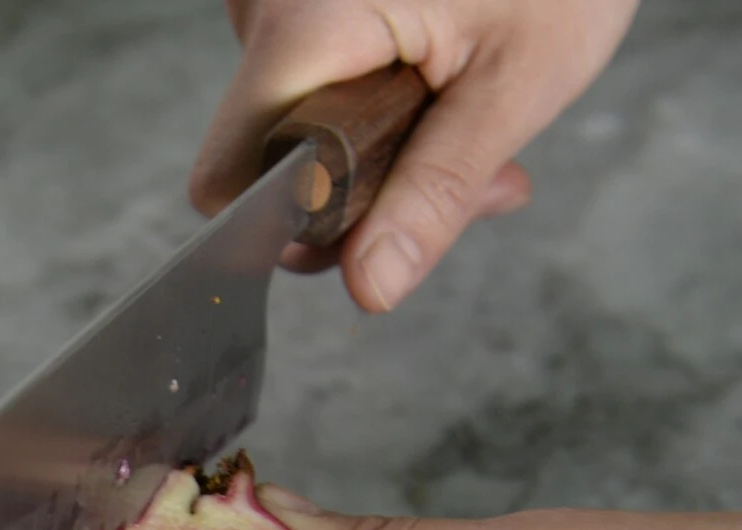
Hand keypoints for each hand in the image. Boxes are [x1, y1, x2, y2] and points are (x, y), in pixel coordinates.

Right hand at [194, 0, 640, 309]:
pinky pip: (317, 77)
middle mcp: (271, 1)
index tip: (380, 227)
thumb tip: (370, 288)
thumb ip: (436, 192)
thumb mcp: (515, 85)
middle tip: (480, 181)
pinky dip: (381, 101)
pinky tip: (448, 82)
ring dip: (385, 149)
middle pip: (268, 157)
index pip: (227, 180)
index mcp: (304, 22)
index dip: (293, 226)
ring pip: (295, 121)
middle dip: (366, 193)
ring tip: (475, 109)